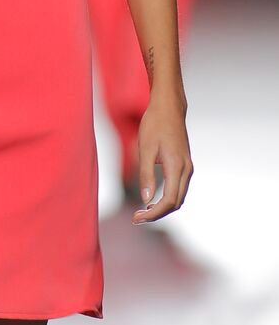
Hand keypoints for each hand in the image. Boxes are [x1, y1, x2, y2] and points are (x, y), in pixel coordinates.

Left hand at [131, 92, 193, 224]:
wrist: (169, 107)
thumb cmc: (155, 124)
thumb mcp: (145, 148)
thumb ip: (146, 174)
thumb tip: (145, 200)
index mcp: (177, 167)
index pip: (169, 201)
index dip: (154, 213)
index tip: (137, 218)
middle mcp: (186, 169)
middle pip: (176, 203)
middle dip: (157, 214)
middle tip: (137, 217)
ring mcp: (187, 167)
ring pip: (179, 197)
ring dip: (163, 207)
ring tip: (143, 211)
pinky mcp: (184, 164)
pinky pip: (179, 188)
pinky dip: (167, 197)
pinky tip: (153, 198)